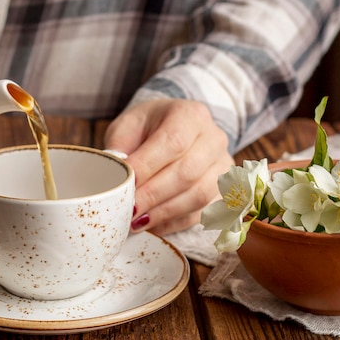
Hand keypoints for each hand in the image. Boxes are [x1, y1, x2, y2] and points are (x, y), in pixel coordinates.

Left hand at [104, 98, 233, 235]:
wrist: (175, 130)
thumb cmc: (148, 128)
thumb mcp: (128, 126)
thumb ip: (120, 148)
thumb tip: (115, 178)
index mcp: (190, 115)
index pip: (173, 142)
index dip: (147, 167)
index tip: (124, 184)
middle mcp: (214, 139)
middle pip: (188, 172)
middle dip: (153, 195)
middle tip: (127, 209)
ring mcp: (223, 166)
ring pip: (199, 196)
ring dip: (164, 212)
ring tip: (136, 220)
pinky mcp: (224, 191)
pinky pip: (202, 213)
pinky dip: (174, 222)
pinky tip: (152, 225)